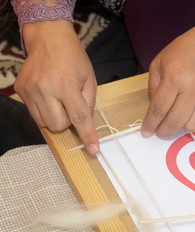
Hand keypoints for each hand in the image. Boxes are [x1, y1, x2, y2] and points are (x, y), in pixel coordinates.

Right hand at [15, 20, 98, 153]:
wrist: (48, 38)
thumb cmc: (73, 57)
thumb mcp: (90, 78)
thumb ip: (89, 103)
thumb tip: (85, 123)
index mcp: (66, 85)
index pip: (78, 117)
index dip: (87, 135)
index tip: (93, 149)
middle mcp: (45, 89)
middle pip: (58, 125)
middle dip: (68, 120)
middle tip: (71, 104)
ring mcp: (30, 90)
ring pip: (44, 123)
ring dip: (56, 116)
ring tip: (59, 97)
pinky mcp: (21, 90)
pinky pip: (34, 113)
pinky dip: (45, 110)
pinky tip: (48, 94)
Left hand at [141, 15, 194, 136]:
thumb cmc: (186, 50)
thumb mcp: (159, 62)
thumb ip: (153, 87)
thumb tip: (154, 110)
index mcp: (174, 78)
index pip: (159, 109)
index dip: (150, 124)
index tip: (145, 132)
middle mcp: (192, 89)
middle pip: (174, 122)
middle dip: (163, 131)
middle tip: (158, 130)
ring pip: (191, 126)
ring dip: (181, 126)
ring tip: (176, 117)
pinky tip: (190, 111)